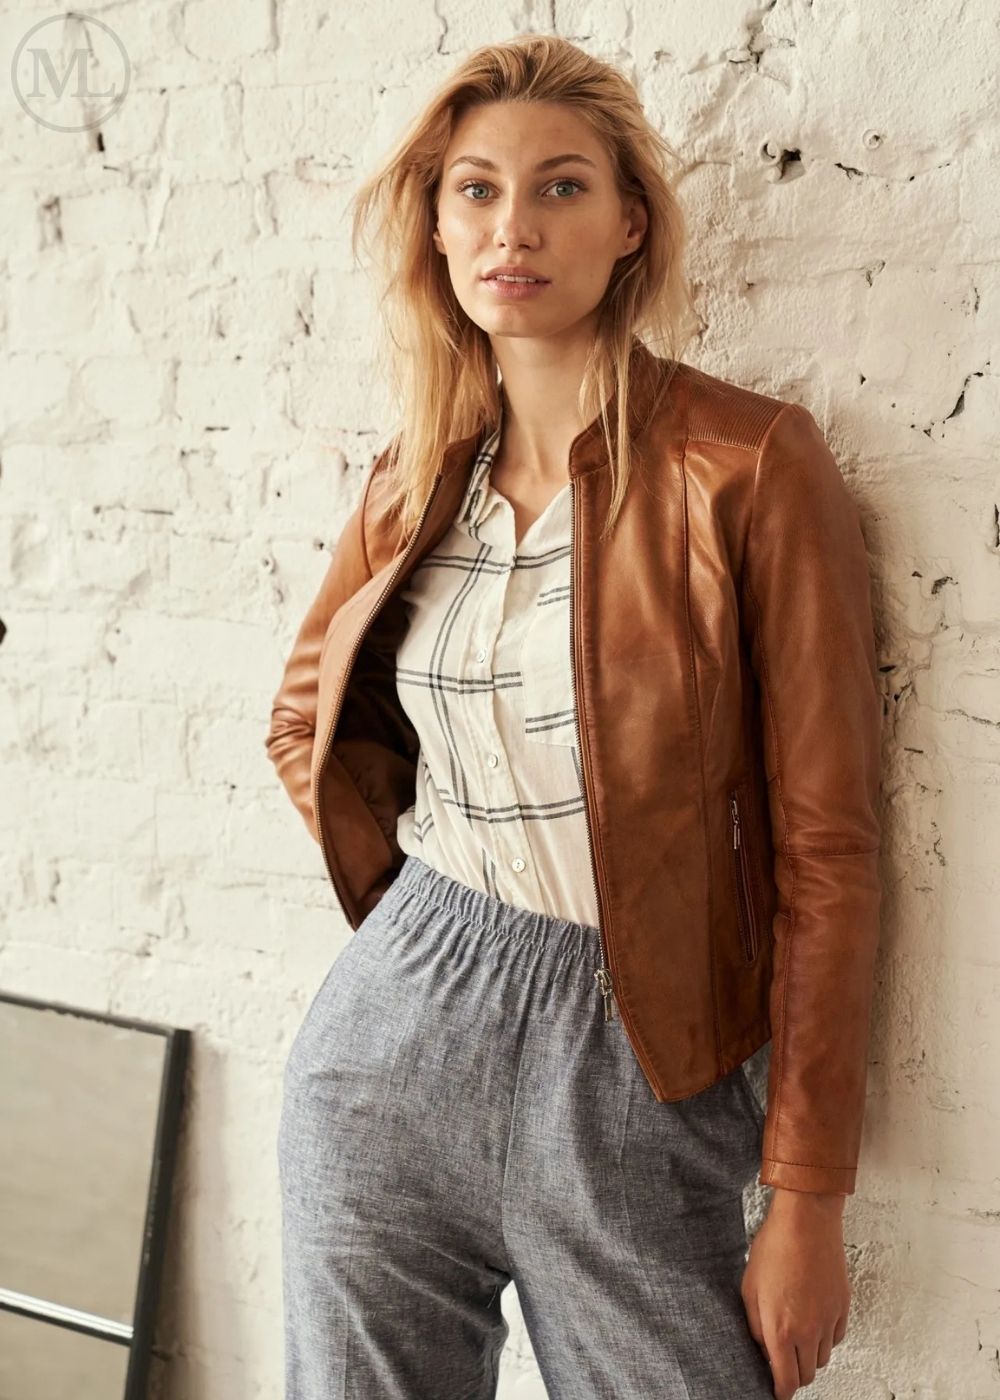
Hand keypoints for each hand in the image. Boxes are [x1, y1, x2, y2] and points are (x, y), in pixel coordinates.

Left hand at [740, 1189, 850, 1398]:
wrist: (806, 1222)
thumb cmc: (774, 1248)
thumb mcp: (750, 1288)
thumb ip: (756, 1325)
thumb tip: (763, 1348)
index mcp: (780, 1329)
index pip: (786, 1380)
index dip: (780, 1391)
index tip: (776, 1391)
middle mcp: (808, 1331)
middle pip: (806, 1374)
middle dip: (793, 1373)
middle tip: (782, 1360)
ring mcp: (828, 1320)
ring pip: (822, 1358)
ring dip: (809, 1355)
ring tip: (796, 1335)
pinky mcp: (843, 1308)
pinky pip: (836, 1338)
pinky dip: (825, 1338)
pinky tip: (813, 1321)